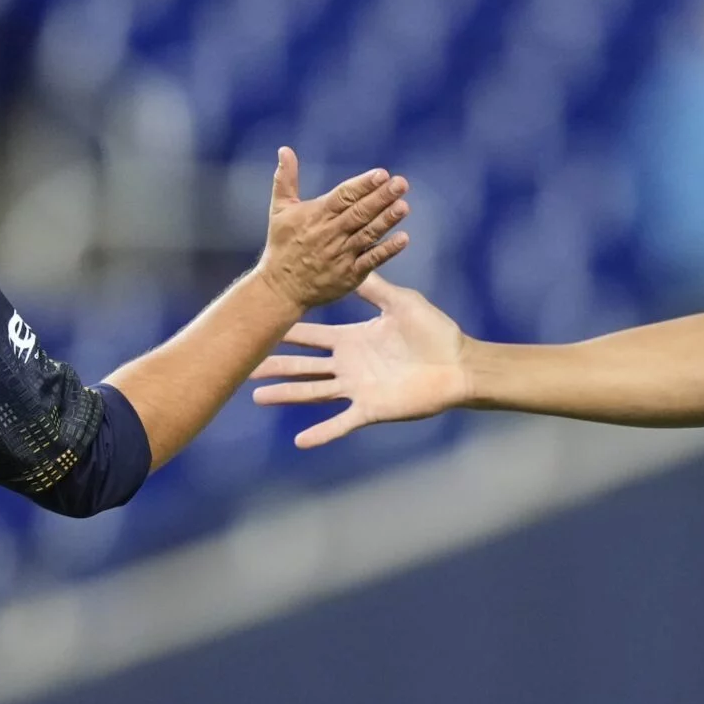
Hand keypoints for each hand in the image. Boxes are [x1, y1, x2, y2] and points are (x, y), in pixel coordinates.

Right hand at [251, 274, 471, 447]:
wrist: (460, 365)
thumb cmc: (435, 332)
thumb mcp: (400, 302)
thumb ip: (373, 287)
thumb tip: (349, 263)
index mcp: (353, 339)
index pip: (312, 337)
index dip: (287, 334)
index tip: (260, 327)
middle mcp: (349, 365)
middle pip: (303, 366)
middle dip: (274, 366)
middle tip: (244, 366)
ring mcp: (357, 388)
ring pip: (313, 392)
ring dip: (286, 395)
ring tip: (257, 397)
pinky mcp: (371, 409)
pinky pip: (341, 423)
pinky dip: (322, 432)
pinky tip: (300, 440)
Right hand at [253, 148, 409, 311]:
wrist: (280, 288)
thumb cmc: (282, 245)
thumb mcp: (279, 209)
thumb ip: (285, 179)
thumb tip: (284, 149)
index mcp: (317, 215)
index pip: (343, 195)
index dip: (363, 184)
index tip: (382, 174)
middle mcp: (330, 233)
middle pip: (359, 212)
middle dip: (381, 197)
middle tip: (401, 183)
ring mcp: (341, 255)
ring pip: (367, 234)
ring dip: (386, 220)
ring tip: (404, 206)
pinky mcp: (349, 275)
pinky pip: (371, 261)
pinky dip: (387, 250)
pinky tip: (403, 238)